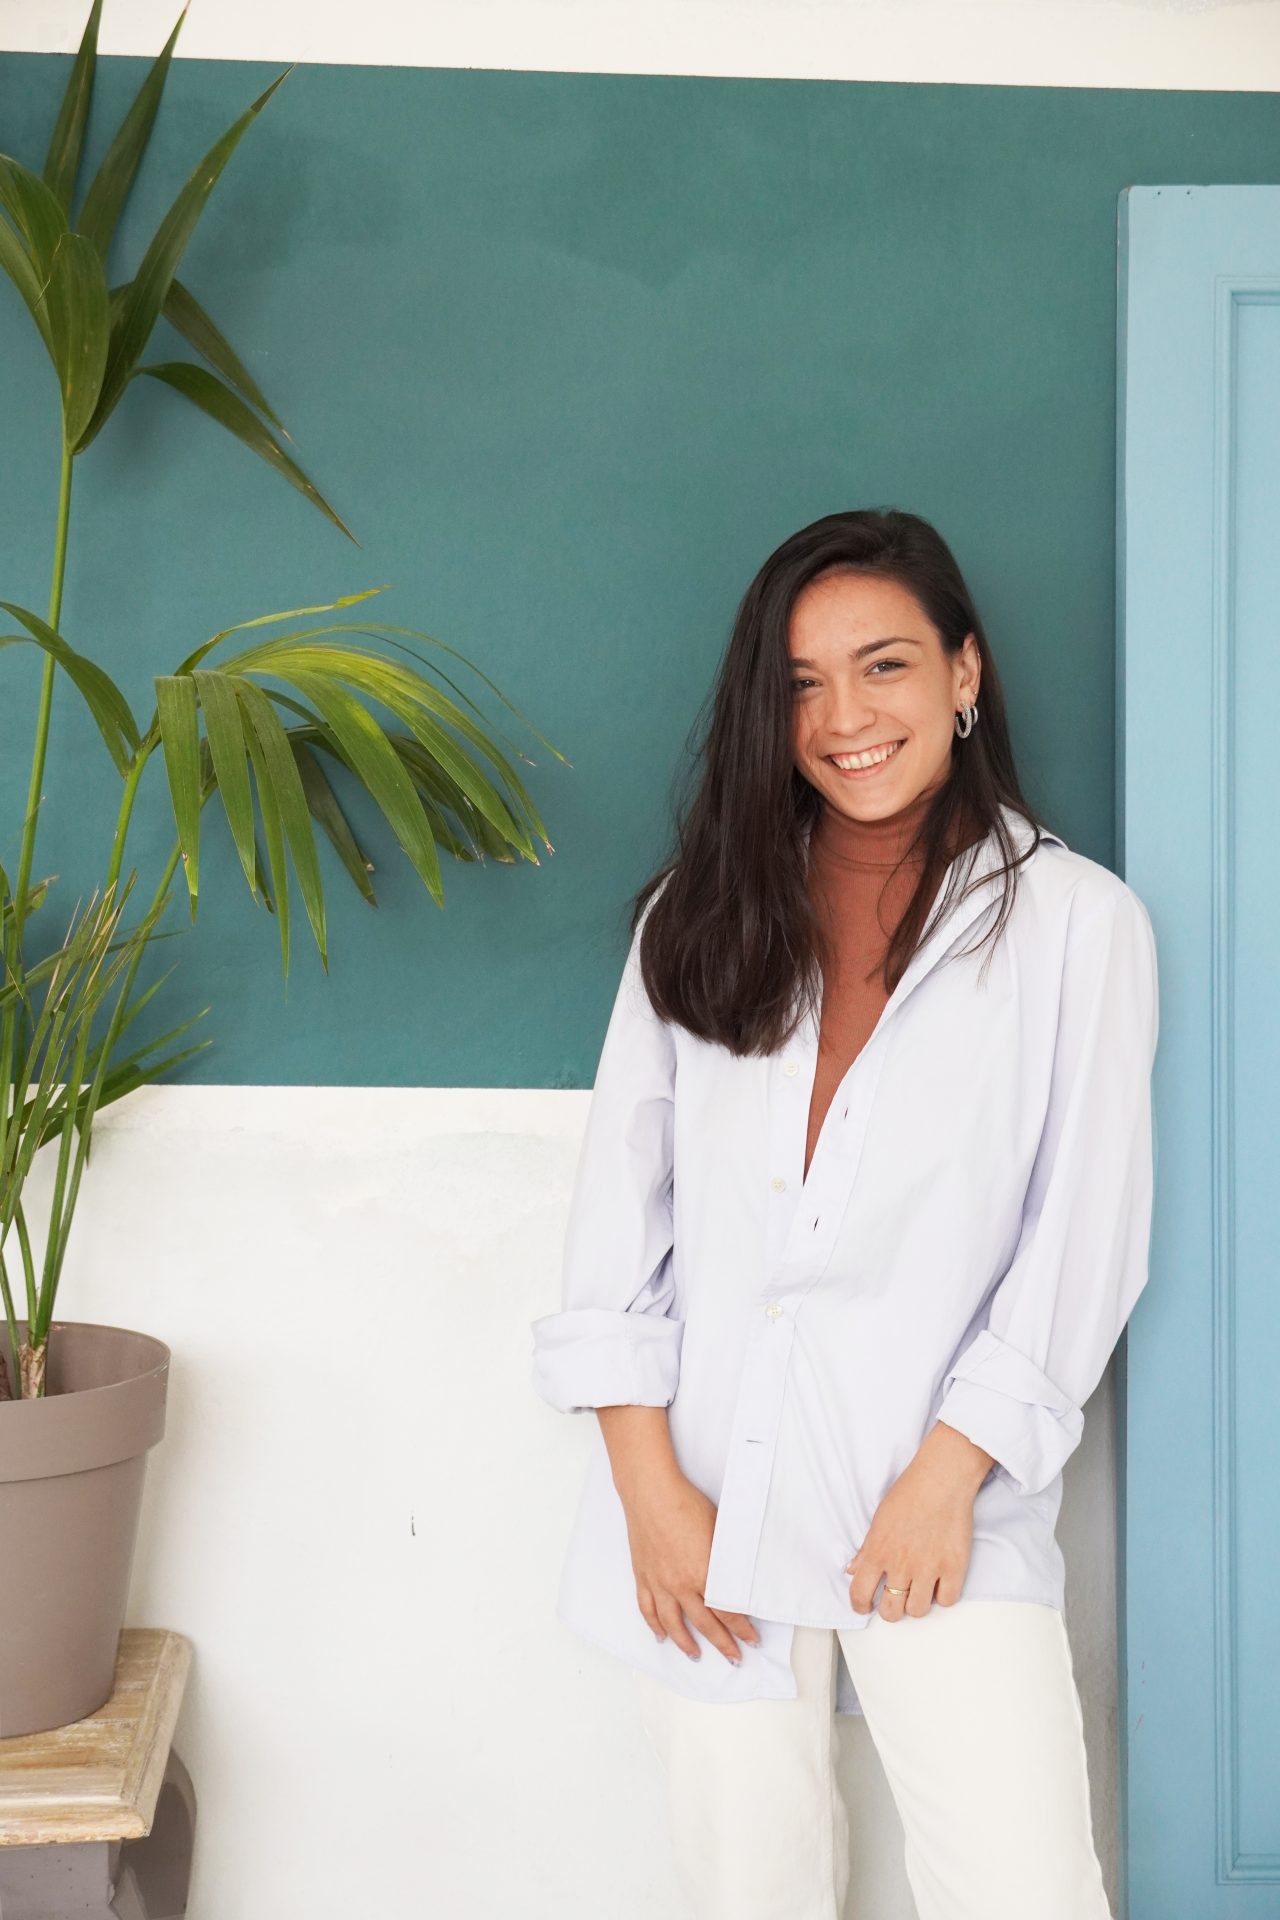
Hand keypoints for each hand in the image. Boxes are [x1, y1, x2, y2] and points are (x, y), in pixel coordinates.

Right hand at [618, 1466, 761, 1666]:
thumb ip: (729, 1558)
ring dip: (687, 1644)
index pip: (728, 1612)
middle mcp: (681, 1584)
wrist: (651, 1492)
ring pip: (674, 1624)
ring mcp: (659, 1583)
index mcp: (704, 1573)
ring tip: (697, 1656)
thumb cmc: (686, 1504)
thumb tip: (743, 1573)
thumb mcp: (719, 1529)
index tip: (752, 1640)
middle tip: (734, 1657)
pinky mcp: (643, 1576)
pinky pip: (648, 1609)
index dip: (742, 1629)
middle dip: (723, 1644)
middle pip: (705, 1624)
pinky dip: (654, 1626)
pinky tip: (661, 1636)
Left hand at [845, 1420, 993, 1621]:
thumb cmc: (910, 1492)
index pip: (860, 1593)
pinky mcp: (954, 1567)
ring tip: (919, 1591)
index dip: (860, 1606)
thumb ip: (866, 1549)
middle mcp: (901, 1564)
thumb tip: (853, 1570)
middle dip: (890, 1610)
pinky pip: (947, 1600)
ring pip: (918, 1611)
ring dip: (916, 1604)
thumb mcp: (879, 1519)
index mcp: (878, 1551)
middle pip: (891, 1611)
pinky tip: (940, 1584)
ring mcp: (928, 1567)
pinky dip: (943, 1596)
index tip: (865, 1606)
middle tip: (895, 1600)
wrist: (942, 1477)